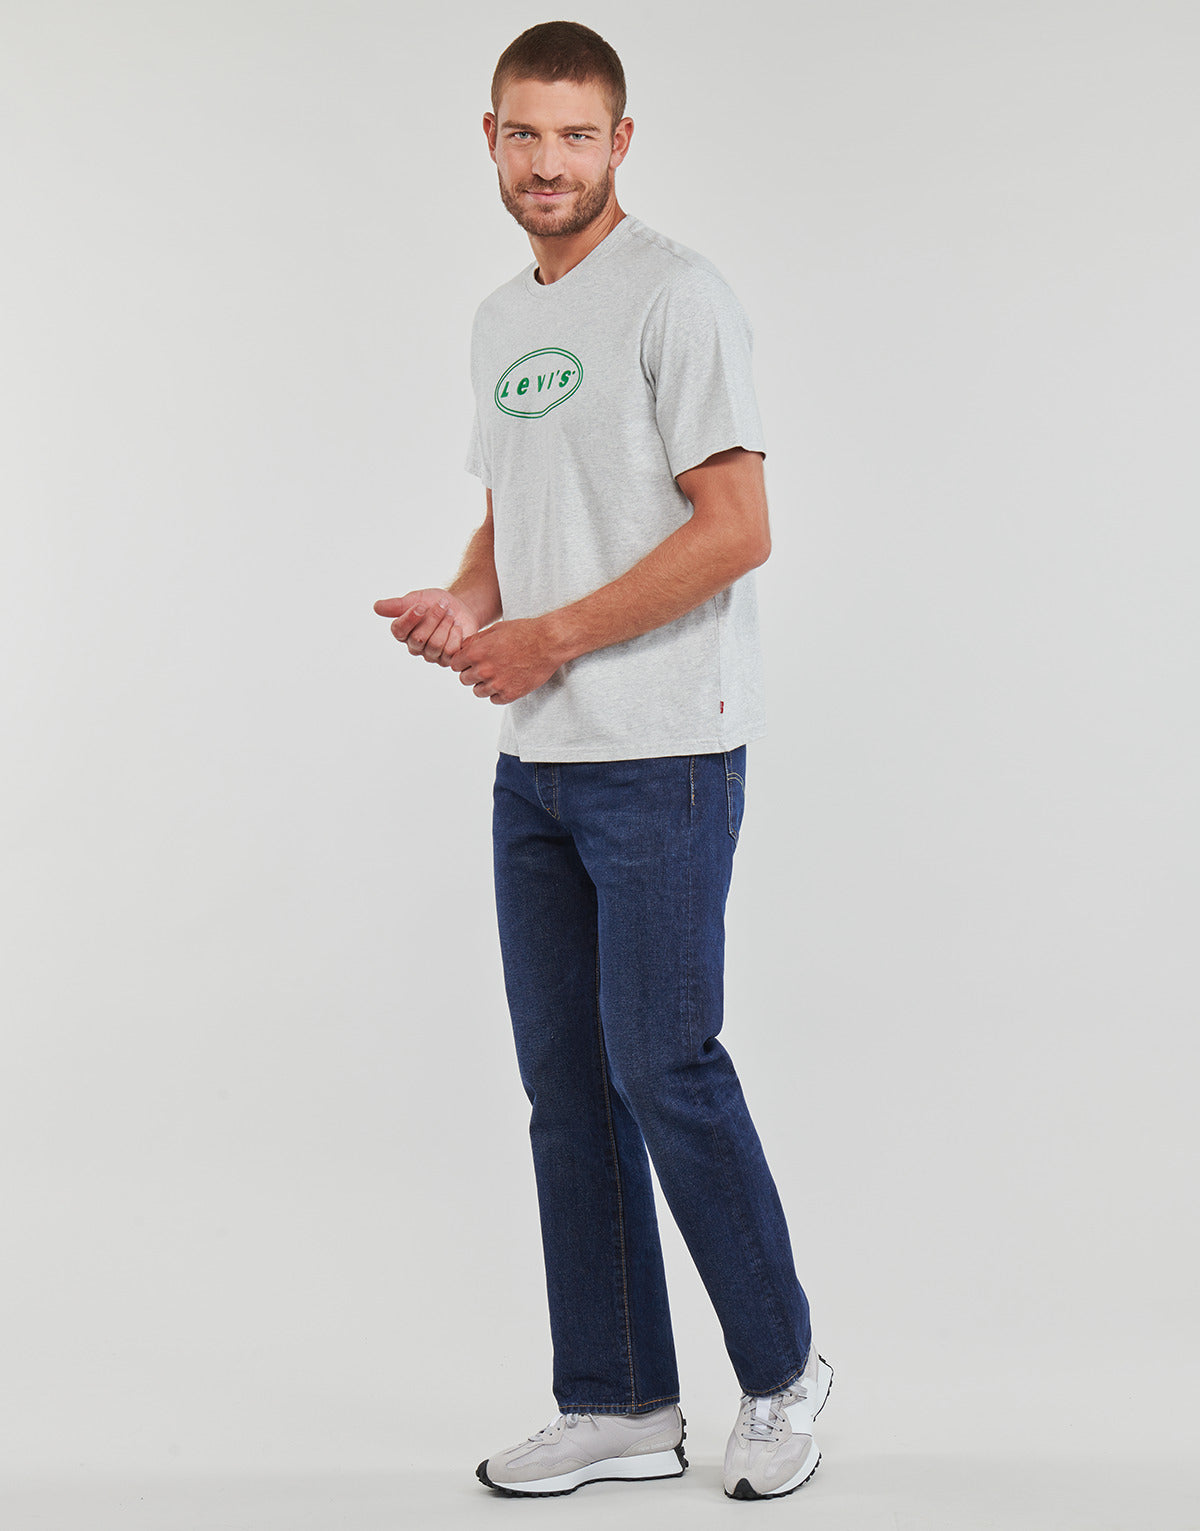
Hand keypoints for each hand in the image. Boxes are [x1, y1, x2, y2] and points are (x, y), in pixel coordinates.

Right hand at [373, 589, 478, 664]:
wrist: (460, 607)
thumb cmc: (435, 603)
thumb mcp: (417, 598)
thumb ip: (398, 605)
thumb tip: (376, 607)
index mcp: (403, 632)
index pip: (399, 630)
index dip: (410, 618)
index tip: (421, 605)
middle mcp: (415, 646)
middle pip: (419, 638)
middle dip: (433, 618)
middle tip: (443, 605)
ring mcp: (431, 655)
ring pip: (435, 645)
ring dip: (446, 625)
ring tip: (450, 615)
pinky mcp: (448, 659)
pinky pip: (450, 651)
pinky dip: (456, 635)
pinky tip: (457, 627)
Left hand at [449, 617, 563, 703]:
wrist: (549, 642)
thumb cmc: (523, 632)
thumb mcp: (495, 629)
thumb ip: (475, 641)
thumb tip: (462, 650)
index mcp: (476, 652)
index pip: (455, 665)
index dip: (462, 662)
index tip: (471, 660)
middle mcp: (484, 670)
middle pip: (464, 679)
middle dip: (472, 673)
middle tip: (486, 666)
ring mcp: (497, 684)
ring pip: (478, 691)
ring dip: (484, 684)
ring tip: (497, 674)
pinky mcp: (510, 694)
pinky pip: (494, 699)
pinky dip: (498, 693)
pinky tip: (506, 681)